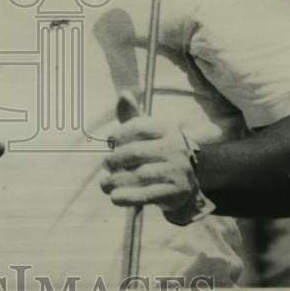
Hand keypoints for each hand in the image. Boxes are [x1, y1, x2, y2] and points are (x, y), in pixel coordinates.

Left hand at [99, 95, 208, 224]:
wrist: (184, 186)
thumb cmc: (157, 154)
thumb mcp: (147, 134)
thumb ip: (132, 116)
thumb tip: (124, 94)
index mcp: (168, 128)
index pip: (138, 128)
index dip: (119, 135)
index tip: (109, 142)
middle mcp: (176, 147)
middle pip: (135, 152)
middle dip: (115, 160)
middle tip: (106, 165)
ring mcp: (178, 170)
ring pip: (139, 175)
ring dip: (116, 180)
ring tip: (105, 184)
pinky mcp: (176, 192)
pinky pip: (146, 194)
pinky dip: (127, 197)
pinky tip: (114, 197)